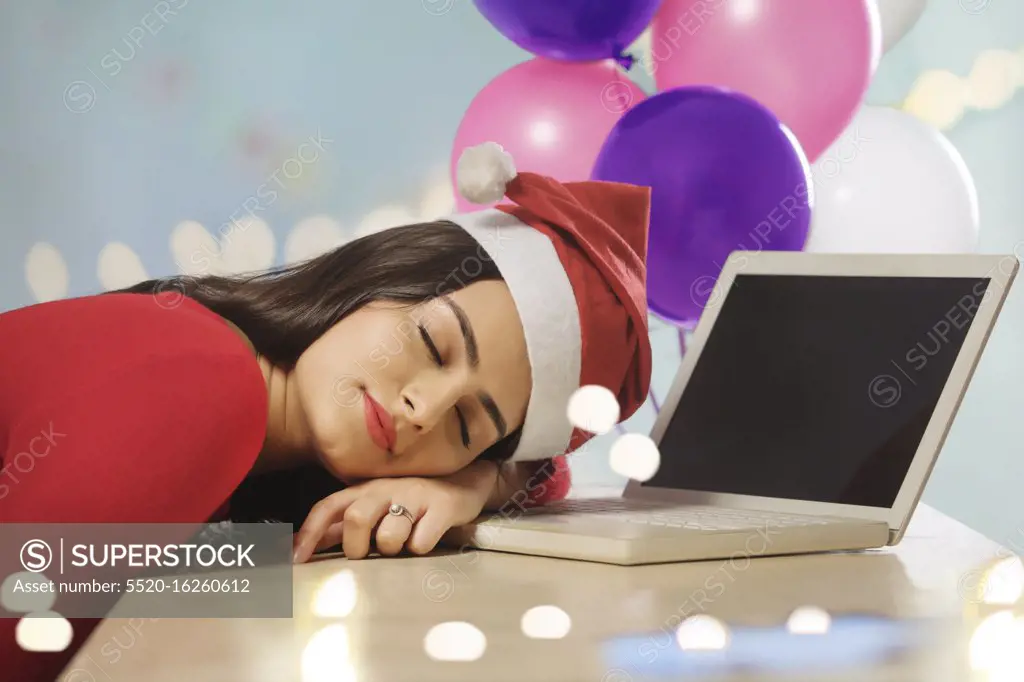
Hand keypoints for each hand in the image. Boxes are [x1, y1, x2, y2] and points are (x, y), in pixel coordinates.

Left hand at [292, 465, 495, 561]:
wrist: (463, 483)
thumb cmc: (410, 502)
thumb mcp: (374, 508)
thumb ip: (341, 527)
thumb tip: (299, 546)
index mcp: (364, 490)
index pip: (328, 507)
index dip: (309, 533)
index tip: (297, 561)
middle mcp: (386, 488)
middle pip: (356, 519)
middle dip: (357, 546)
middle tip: (369, 553)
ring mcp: (415, 496)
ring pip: (390, 535)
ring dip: (393, 548)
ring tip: (405, 541)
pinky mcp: (442, 508)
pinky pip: (421, 541)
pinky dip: (421, 547)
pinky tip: (427, 536)